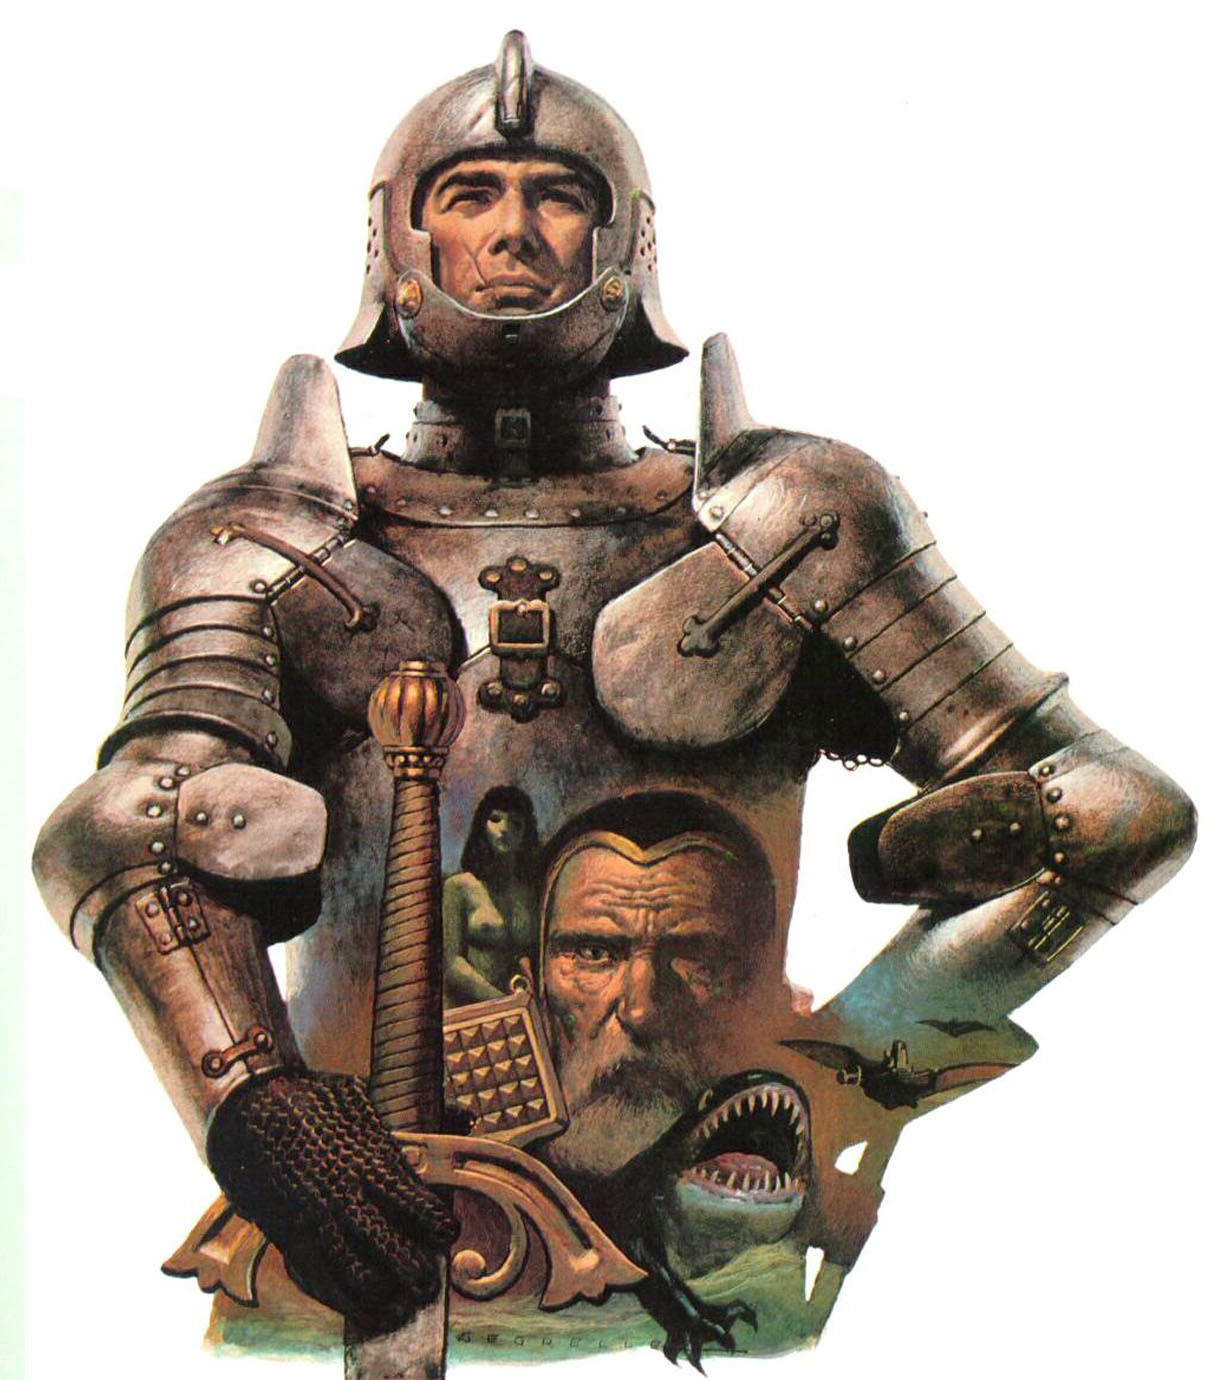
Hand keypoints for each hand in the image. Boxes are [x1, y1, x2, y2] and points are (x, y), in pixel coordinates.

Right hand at [206, 1071, 457, 1333]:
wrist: (248, 1111)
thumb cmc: (311, 1102)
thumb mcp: (362, 1099)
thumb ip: (415, 1114)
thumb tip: (465, 1115)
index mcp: (364, 1158)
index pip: (408, 1199)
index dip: (432, 1222)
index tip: (448, 1232)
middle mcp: (340, 1193)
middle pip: (383, 1243)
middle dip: (410, 1269)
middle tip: (428, 1283)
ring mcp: (313, 1217)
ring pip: (350, 1270)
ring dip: (379, 1294)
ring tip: (401, 1308)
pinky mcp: (289, 1234)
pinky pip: (317, 1277)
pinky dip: (341, 1299)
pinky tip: (360, 1309)